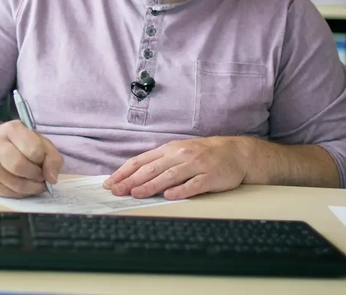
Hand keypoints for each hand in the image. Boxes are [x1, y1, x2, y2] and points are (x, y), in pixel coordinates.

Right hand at [0, 120, 63, 197]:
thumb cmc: (16, 143)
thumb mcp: (37, 140)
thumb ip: (51, 156)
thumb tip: (52, 179)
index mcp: (11, 129)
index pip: (34, 150)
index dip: (44, 160)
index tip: (43, 162)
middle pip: (21, 168)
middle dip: (38, 176)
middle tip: (41, 176)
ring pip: (16, 185)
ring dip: (32, 188)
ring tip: (35, 182)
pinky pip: (9, 194)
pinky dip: (22, 193)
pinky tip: (23, 186)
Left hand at [103, 137, 252, 199]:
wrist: (235, 152)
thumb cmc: (203, 154)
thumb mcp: (179, 152)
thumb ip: (159, 163)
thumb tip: (134, 177)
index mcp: (169, 150)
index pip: (140, 161)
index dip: (124, 172)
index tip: (110, 182)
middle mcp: (180, 155)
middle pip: (151, 169)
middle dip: (131, 180)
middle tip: (117, 191)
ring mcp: (195, 165)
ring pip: (169, 176)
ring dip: (151, 185)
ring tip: (136, 194)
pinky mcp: (210, 176)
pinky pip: (193, 184)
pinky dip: (180, 190)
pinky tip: (169, 195)